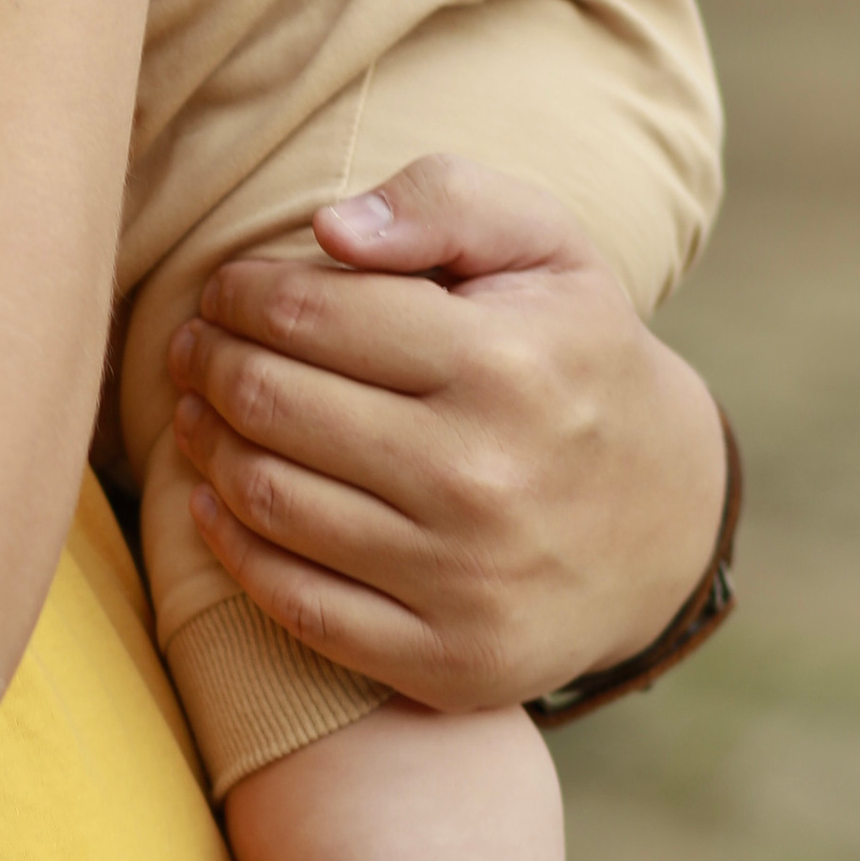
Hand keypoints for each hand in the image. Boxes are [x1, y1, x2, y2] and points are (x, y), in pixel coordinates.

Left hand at [168, 155, 731, 711]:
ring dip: (206, 445)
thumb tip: (330, 228)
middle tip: (192, 346)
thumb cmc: (575, 355)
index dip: (241, 292)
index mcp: (504, 363)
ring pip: (269, 497)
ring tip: (196, 409)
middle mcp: (484, 476)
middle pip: (274, 401)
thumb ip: (445, 201)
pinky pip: (295, 602)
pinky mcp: (449, 659)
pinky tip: (213, 499)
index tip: (224, 289)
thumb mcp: (546, 247)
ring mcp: (465, 579)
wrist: (667, 519)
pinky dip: (233, 547)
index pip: (311, 312)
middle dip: (210, 361)